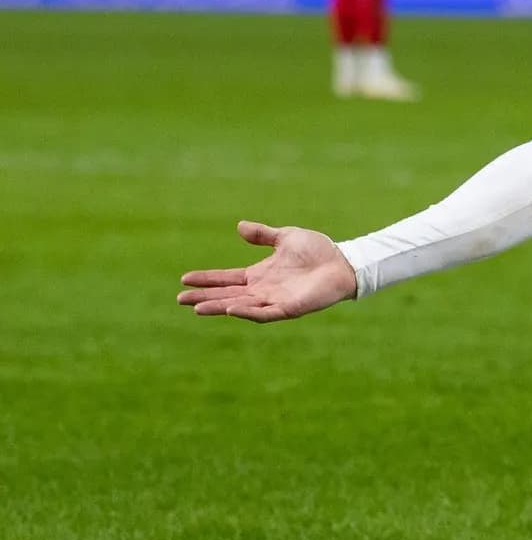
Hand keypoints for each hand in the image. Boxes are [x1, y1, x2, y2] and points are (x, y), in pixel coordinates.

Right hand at [177, 221, 357, 322]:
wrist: (343, 262)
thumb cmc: (318, 250)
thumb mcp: (285, 237)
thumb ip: (263, 235)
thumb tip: (239, 226)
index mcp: (260, 274)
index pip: (227, 278)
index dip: (207, 279)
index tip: (185, 278)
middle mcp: (263, 290)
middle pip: (227, 295)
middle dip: (204, 297)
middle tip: (180, 298)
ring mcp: (274, 301)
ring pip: (240, 306)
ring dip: (219, 306)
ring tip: (197, 307)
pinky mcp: (288, 308)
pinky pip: (264, 313)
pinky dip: (247, 312)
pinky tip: (230, 309)